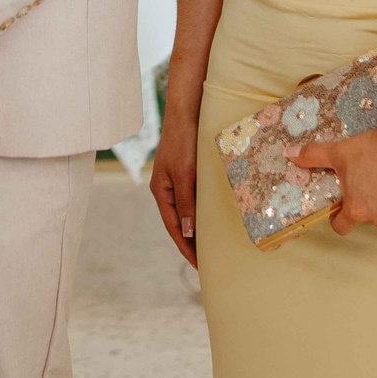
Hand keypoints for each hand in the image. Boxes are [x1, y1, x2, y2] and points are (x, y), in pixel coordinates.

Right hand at [148, 115, 199, 267]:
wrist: (186, 111)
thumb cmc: (182, 141)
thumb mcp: (184, 174)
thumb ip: (185, 203)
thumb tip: (186, 232)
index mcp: (161, 192)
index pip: (173, 228)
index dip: (186, 248)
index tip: (199, 266)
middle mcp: (168, 189)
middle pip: (179, 222)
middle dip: (192, 243)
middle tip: (208, 262)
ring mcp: (178, 180)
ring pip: (188, 211)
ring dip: (198, 228)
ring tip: (213, 246)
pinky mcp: (189, 172)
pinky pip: (196, 199)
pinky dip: (203, 212)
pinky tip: (215, 218)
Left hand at [286, 86, 376, 235]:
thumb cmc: (373, 149)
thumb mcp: (338, 151)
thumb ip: (312, 156)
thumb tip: (289, 155)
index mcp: (356, 210)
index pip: (342, 227)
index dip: (340, 218)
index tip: (342, 208)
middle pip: (369, 216)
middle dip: (370, 203)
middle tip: (373, 180)